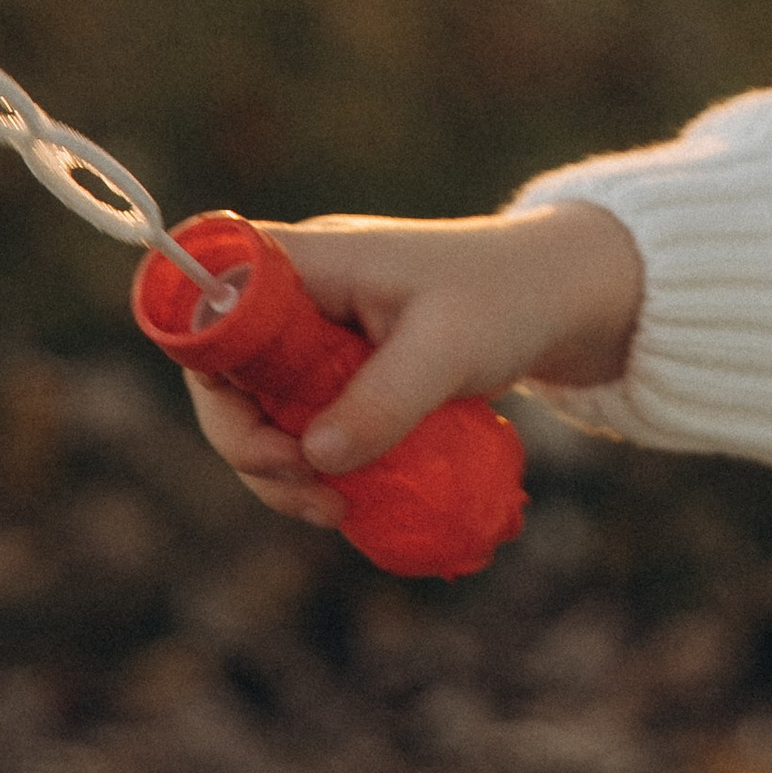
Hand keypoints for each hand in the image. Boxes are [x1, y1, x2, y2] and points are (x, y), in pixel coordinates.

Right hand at [183, 200, 643, 530]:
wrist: (562, 297)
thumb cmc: (508, 300)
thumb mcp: (451, 350)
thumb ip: (385, 400)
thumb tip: (315, 459)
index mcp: (308, 261)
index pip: (209, 300)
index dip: (210, 369)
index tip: (265, 435)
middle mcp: (299, 295)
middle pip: (223, 372)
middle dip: (250, 443)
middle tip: (305, 490)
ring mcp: (317, 336)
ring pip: (258, 409)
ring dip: (280, 469)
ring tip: (333, 511)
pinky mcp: (341, 372)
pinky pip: (301, 422)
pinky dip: (313, 466)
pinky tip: (348, 501)